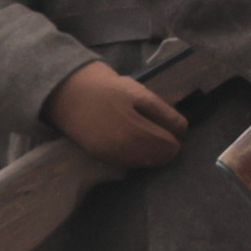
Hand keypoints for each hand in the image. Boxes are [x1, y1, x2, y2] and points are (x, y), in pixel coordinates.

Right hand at [45, 61, 193, 169]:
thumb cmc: (107, 89)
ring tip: (139, 126)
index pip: (171, 148)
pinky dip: (134, 152)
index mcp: (138, 134)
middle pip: (160, 158)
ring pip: (145, 162)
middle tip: (153, 122)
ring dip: (149, 149)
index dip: (174, 134)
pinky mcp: (101, 158)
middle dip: (163, 143)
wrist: (68, 92)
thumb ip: (164, 114)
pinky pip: (128, 162)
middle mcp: (125, 153)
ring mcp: (112, 158)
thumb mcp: (141, 93)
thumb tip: (183, 131)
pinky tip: (127, 135)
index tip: (167, 120)